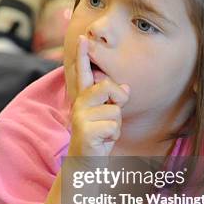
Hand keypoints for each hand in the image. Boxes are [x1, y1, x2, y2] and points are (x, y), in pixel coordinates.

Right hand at [68, 36, 129, 156]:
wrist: (86, 166)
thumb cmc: (99, 140)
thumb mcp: (108, 117)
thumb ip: (113, 100)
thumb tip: (125, 88)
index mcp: (84, 99)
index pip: (83, 73)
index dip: (83, 55)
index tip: (83, 37)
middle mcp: (79, 104)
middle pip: (108, 86)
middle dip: (118, 101)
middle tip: (110, 119)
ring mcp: (80, 117)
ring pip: (115, 110)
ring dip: (116, 125)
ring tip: (104, 134)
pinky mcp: (85, 131)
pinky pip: (113, 126)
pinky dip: (113, 136)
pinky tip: (103, 142)